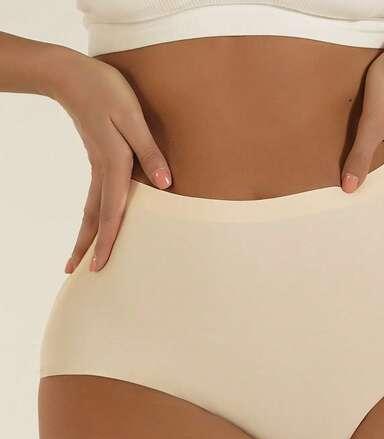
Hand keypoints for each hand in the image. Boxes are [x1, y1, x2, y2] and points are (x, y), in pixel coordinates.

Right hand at [52, 49, 171, 272]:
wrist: (71, 74)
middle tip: (75, 272)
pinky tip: (95, 223)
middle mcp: (102, 171)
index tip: (100, 266)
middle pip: (94, 218)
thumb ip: (150, 151)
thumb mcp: (133, 117)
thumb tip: (165, 185)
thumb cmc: (107, 91)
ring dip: (86, 234)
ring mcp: (96, 166)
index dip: (108, 241)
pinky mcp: (97, 159)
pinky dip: (92, 215)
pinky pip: (94, 195)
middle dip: (86, 246)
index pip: (112, 213)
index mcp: (113, 165)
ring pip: (91, 208)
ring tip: (79, 255)